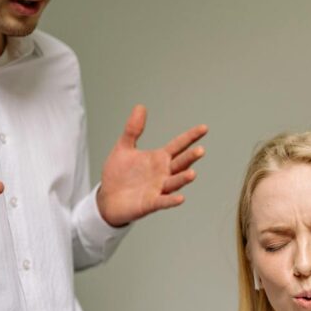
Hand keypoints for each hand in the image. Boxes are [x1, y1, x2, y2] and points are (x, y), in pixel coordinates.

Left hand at [97, 106, 207, 226]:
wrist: (107, 199)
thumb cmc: (118, 175)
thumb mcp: (124, 148)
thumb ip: (133, 129)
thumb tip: (140, 107)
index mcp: (158, 159)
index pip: (178, 145)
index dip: (191, 137)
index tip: (204, 128)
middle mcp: (163, 173)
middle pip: (180, 163)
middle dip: (190, 157)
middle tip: (200, 150)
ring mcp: (158, 188)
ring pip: (174, 182)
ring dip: (183, 178)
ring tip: (192, 173)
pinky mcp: (150, 203)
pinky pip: (163, 201)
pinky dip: (171, 200)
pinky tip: (180, 198)